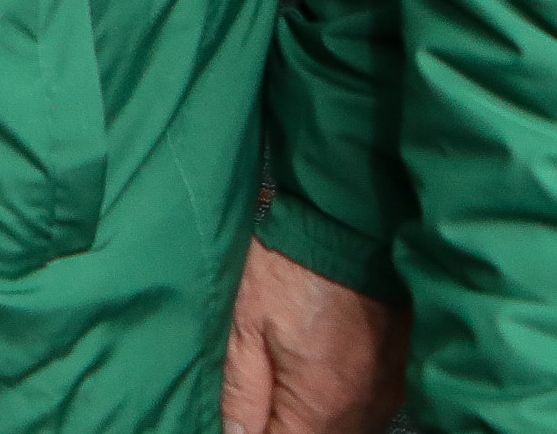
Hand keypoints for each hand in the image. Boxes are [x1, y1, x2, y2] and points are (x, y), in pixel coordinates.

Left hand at [222, 241, 405, 433]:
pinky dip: (341, 407)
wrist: (350, 230)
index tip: (244, 422)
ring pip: (346, 431)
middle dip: (286, 428)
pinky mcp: (399, 376)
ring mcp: (387, 394)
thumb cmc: (292, 272)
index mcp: (321, 403)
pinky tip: (319, 384)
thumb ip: (243, 392)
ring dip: (314, 421)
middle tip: (261, 404)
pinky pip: (367, 411)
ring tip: (285, 390)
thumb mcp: (246, 328)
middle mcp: (363, 409)